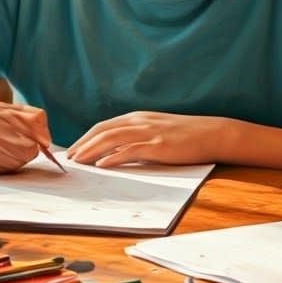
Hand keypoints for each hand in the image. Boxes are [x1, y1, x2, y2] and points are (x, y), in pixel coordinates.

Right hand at [0, 101, 52, 174]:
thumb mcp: (0, 109)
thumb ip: (25, 117)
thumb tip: (47, 139)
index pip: (35, 121)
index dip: (43, 133)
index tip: (43, 140)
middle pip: (30, 145)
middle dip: (33, 148)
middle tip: (25, 147)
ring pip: (20, 160)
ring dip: (21, 158)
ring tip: (9, 151)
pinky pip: (6, 170)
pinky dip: (8, 166)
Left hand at [66, 112, 224, 167]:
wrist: (213, 133)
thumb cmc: (186, 135)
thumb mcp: (157, 130)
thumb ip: (138, 137)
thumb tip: (117, 152)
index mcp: (137, 117)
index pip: (103, 126)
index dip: (85, 138)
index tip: (72, 150)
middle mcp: (140, 121)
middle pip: (102, 130)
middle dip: (82, 144)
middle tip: (68, 158)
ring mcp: (149, 132)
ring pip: (112, 139)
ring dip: (91, 150)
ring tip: (78, 161)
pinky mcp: (159, 146)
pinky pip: (131, 150)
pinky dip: (113, 157)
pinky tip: (102, 165)